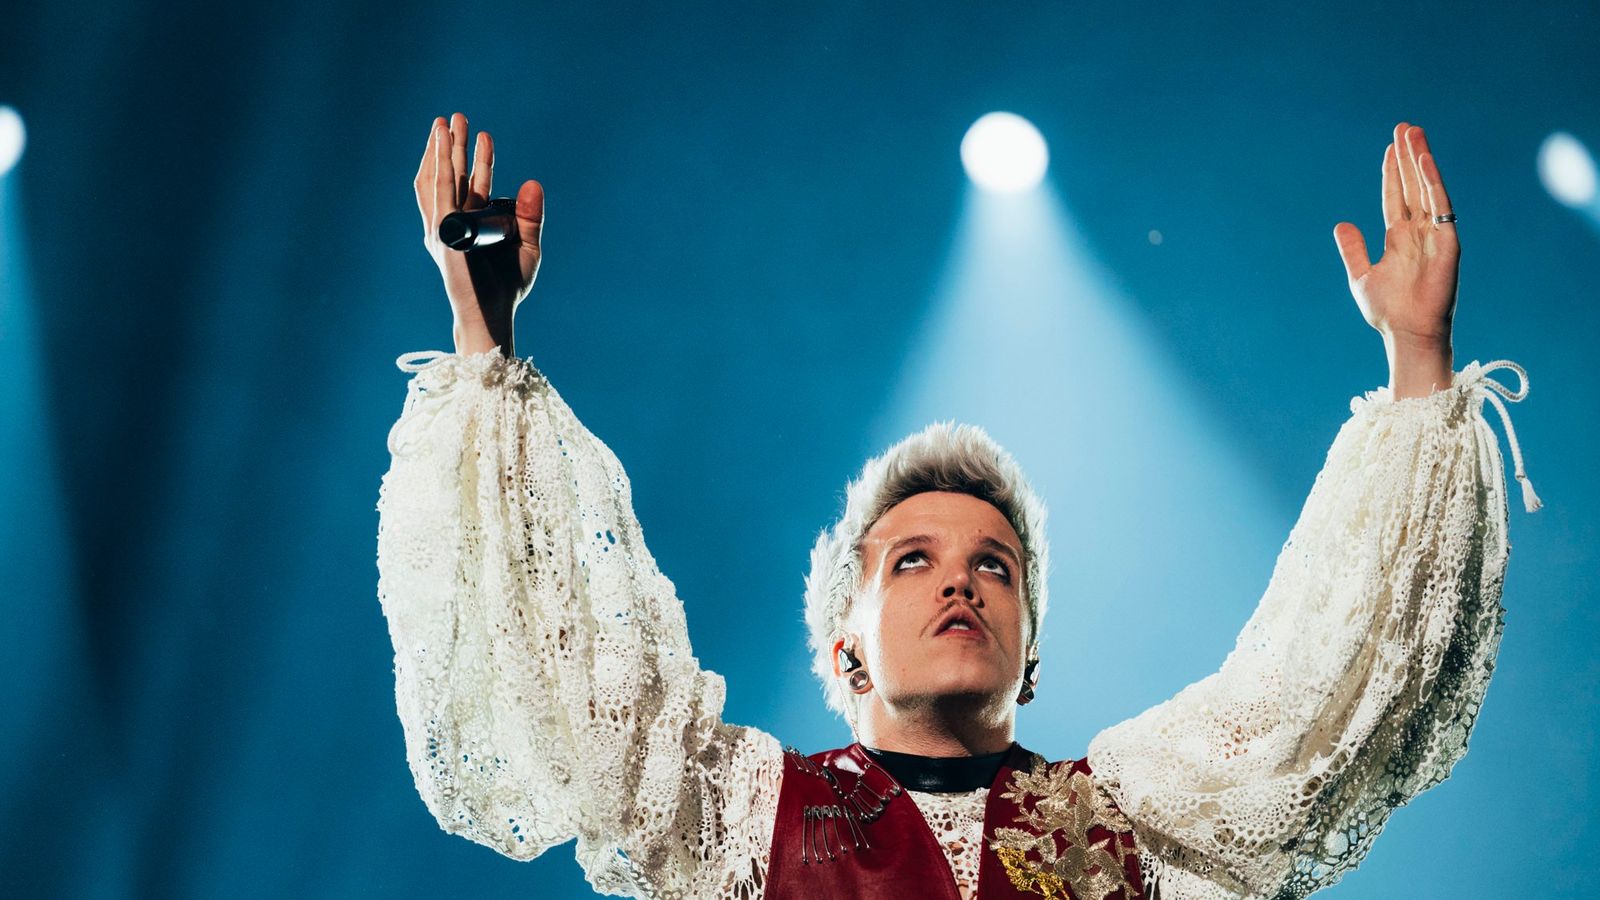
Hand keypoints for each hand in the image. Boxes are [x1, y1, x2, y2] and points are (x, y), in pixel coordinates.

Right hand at [414, 112, 544, 355]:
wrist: (493, 315)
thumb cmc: (507, 287)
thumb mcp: (527, 247)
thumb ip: (531, 216)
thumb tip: (534, 182)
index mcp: (470, 225)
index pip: (471, 183)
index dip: (477, 159)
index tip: (484, 135)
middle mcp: (452, 223)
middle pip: (451, 175)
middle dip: (452, 145)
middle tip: (457, 116)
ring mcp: (444, 228)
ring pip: (438, 180)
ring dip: (440, 151)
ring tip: (444, 124)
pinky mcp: (442, 234)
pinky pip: (439, 196)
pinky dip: (438, 171)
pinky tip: (439, 151)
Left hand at [1333, 122, 1458, 395]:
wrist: (1406, 333)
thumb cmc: (1388, 311)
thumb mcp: (1362, 275)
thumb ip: (1353, 249)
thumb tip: (1341, 223)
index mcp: (1399, 238)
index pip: (1395, 196)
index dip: (1392, 172)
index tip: (1389, 147)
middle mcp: (1419, 232)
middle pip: (1412, 185)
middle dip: (1408, 156)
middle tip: (1404, 126)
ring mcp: (1434, 234)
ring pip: (1427, 189)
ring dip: (1420, 160)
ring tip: (1414, 132)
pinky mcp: (1447, 242)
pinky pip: (1440, 207)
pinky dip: (1433, 184)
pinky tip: (1424, 162)